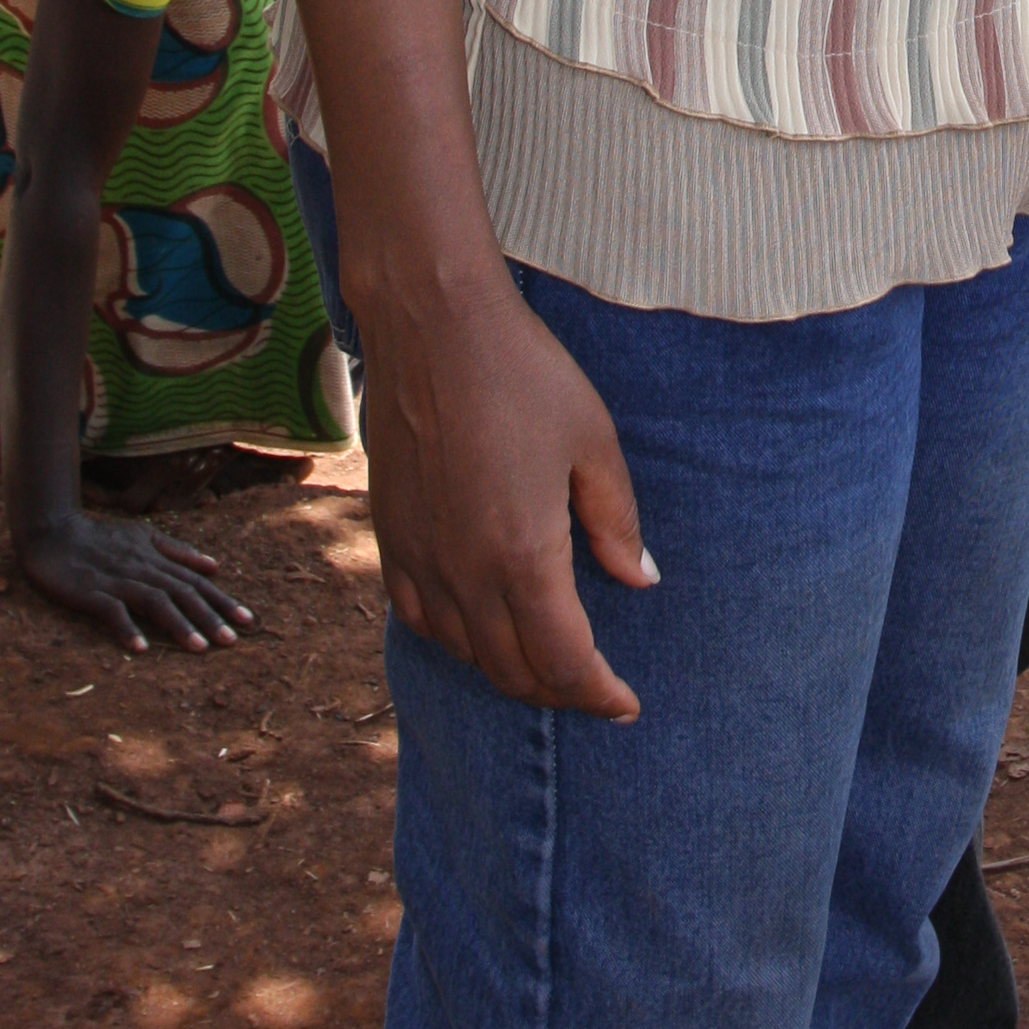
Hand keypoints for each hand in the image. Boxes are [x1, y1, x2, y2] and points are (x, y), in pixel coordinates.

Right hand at [15, 506, 252, 654]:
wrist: (53, 531)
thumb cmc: (100, 538)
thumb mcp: (143, 537)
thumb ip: (178, 552)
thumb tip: (215, 566)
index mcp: (157, 559)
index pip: (197, 583)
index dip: (223, 601)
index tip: (249, 621)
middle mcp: (143, 568)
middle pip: (183, 593)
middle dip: (210, 617)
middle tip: (233, 641)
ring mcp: (117, 580)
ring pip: (155, 602)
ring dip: (178, 625)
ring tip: (200, 648)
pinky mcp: (91, 591)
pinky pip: (112, 611)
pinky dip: (127, 628)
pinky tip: (141, 648)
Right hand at [358, 267, 656, 717]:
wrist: (432, 325)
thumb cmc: (523, 374)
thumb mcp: (593, 442)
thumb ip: (616, 521)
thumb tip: (640, 579)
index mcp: (523, 555)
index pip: (563, 661)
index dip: (598, 694)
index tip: (625, 704)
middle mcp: (464, 572)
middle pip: (513, 670)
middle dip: (560, 691)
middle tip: (595, 688)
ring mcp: (419, 558)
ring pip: (464, 653)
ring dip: (508, 670)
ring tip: (546, 661)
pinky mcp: (388, 537)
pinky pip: (418, 619)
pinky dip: (454, 640)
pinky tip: (478, 625)